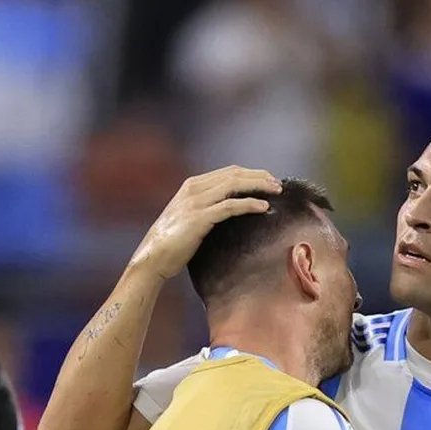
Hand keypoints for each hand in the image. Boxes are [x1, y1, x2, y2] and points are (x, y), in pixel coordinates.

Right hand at [130, 166, 281, 280]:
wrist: (152, 257)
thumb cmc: (171, 243)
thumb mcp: (188, 218)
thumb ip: (205, 208)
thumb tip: (227, 211)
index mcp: (192, 185)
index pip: (228, 172)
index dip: (251, 174)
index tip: (268, 180)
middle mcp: (194, 189)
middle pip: (234, 174)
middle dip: (259, 177)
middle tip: (278, 184)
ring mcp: (196, 202)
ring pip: (234, 185)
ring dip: (259, 186)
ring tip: (276, 191)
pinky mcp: (200, 218)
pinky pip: (230, 206)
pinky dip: (250, 204)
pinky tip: (264, 207)